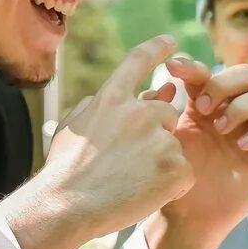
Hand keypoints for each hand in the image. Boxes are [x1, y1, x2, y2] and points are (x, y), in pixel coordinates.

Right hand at [38, 36, 193, 240]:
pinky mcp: (175, 167)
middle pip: (166, 113)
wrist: (66, 206)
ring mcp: (159, 138)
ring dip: (160, 162)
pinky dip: (171, 186)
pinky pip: (184, 173)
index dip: (157, 48)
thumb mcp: (72, 126)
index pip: (139, 61)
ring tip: (131, 182)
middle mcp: (139, 112)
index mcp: (111, 98)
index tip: (171, 42)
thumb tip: (114, 95)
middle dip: (156, 133)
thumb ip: (95, 106)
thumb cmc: (63, 171)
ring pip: (173, 145)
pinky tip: (144, 194)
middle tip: (132, 162)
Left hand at [150, 58, 247, 242]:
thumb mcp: (167, 139)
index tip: (173, 70)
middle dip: (223, 85)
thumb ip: (163, 108)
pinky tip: (241, 145)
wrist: (188, 215)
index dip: (194, 66)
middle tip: (202, 109)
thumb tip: (166, 79)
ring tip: (221, 129)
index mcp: (207, 104)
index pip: (209, 72)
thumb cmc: (175, 177)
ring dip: (243, 107)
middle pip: (245, 74)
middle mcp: (234, 111)